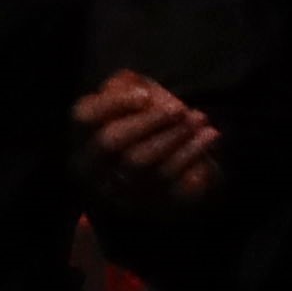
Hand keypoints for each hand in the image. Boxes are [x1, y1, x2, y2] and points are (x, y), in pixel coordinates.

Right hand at [70, 70, 226, 212]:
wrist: (179, 166)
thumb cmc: (151, 125)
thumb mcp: (135, 97)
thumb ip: (127, 84)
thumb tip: (129, 84)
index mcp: (82, 137)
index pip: (83, 117)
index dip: (113, 103)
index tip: (146, 94)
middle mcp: (92, 168)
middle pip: (110, 142)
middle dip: (148, 121)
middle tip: (179, 109)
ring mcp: (118, 191)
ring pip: (140, 162)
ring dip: (174, 136)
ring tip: (200, 118)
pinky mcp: (148, 206)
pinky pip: (167, 181)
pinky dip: (191, 154)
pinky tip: (209, 136)